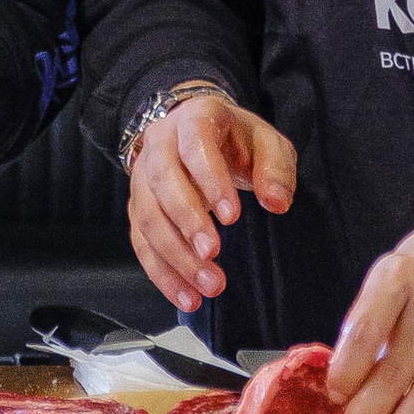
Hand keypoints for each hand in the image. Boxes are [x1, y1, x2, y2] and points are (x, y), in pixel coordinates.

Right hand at [127, 90, 297, 312]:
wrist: (201, 136)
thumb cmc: (237, 142)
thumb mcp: (267, 143)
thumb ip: (276, 169)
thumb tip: (277, 202)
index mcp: (194, 119)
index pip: (195, 145)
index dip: (210, 180)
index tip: (233, 217)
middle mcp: (160, 143)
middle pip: (162, 182)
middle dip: (187, 222)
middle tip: (213, 254)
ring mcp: (142, 175)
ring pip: (147, 216)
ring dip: (175, 255)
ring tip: (208, 285)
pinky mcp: (136, 207)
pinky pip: (141, 242)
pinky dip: (162, 272)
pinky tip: (186, 295)